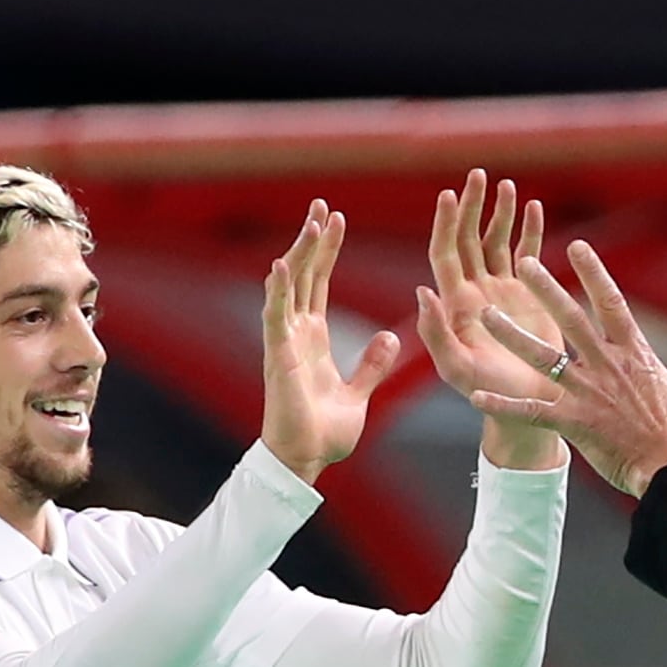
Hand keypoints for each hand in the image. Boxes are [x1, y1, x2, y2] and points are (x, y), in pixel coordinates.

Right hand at [260, 200, 401, 483]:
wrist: (305, 461)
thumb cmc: (325, 433)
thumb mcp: (359, 393)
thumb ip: (372, 365)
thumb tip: (391, 339)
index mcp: (313, 338)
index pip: (318, 283)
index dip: (326, 251)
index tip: (335, 220)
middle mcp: (296, 333)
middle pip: (303, 275)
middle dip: (312, 239)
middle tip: (322, 204)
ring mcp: (284, 343)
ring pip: (289, 287)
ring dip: (299, 254)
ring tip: (311, 222)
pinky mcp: (279, 358)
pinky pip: (275, 318)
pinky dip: (277, 292)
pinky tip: (279, 266)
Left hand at [417, 170, 564, 471]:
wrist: (526, 409)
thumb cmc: (488, 396)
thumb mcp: (457, 370)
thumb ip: (437, 335)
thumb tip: (422, 291)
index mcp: (455, 305)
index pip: (445, 254)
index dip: (445, 224)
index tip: (449, 195)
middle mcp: (475, 292)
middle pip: (469, 239)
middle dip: (472, 206)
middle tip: (478, 175)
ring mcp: (502, 292)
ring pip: (497, 241)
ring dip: (500, 213)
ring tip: (507, 186)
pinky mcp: (528, 296)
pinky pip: (527, 254)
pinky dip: (529, 230)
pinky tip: (532, 206)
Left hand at [469, 240, 666, 496]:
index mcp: (634, 353)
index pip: (610, 302)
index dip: (593, 273)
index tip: (576, 246)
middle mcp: (607, 366)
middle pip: (571, 319)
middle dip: (546, 290)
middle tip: (523, 262)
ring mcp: (589, 393)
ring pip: (544, 357)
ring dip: (512, 336)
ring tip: (486, 315)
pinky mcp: (575, 423)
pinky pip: (533, 412)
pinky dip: (505, 406)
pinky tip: (478, 397)